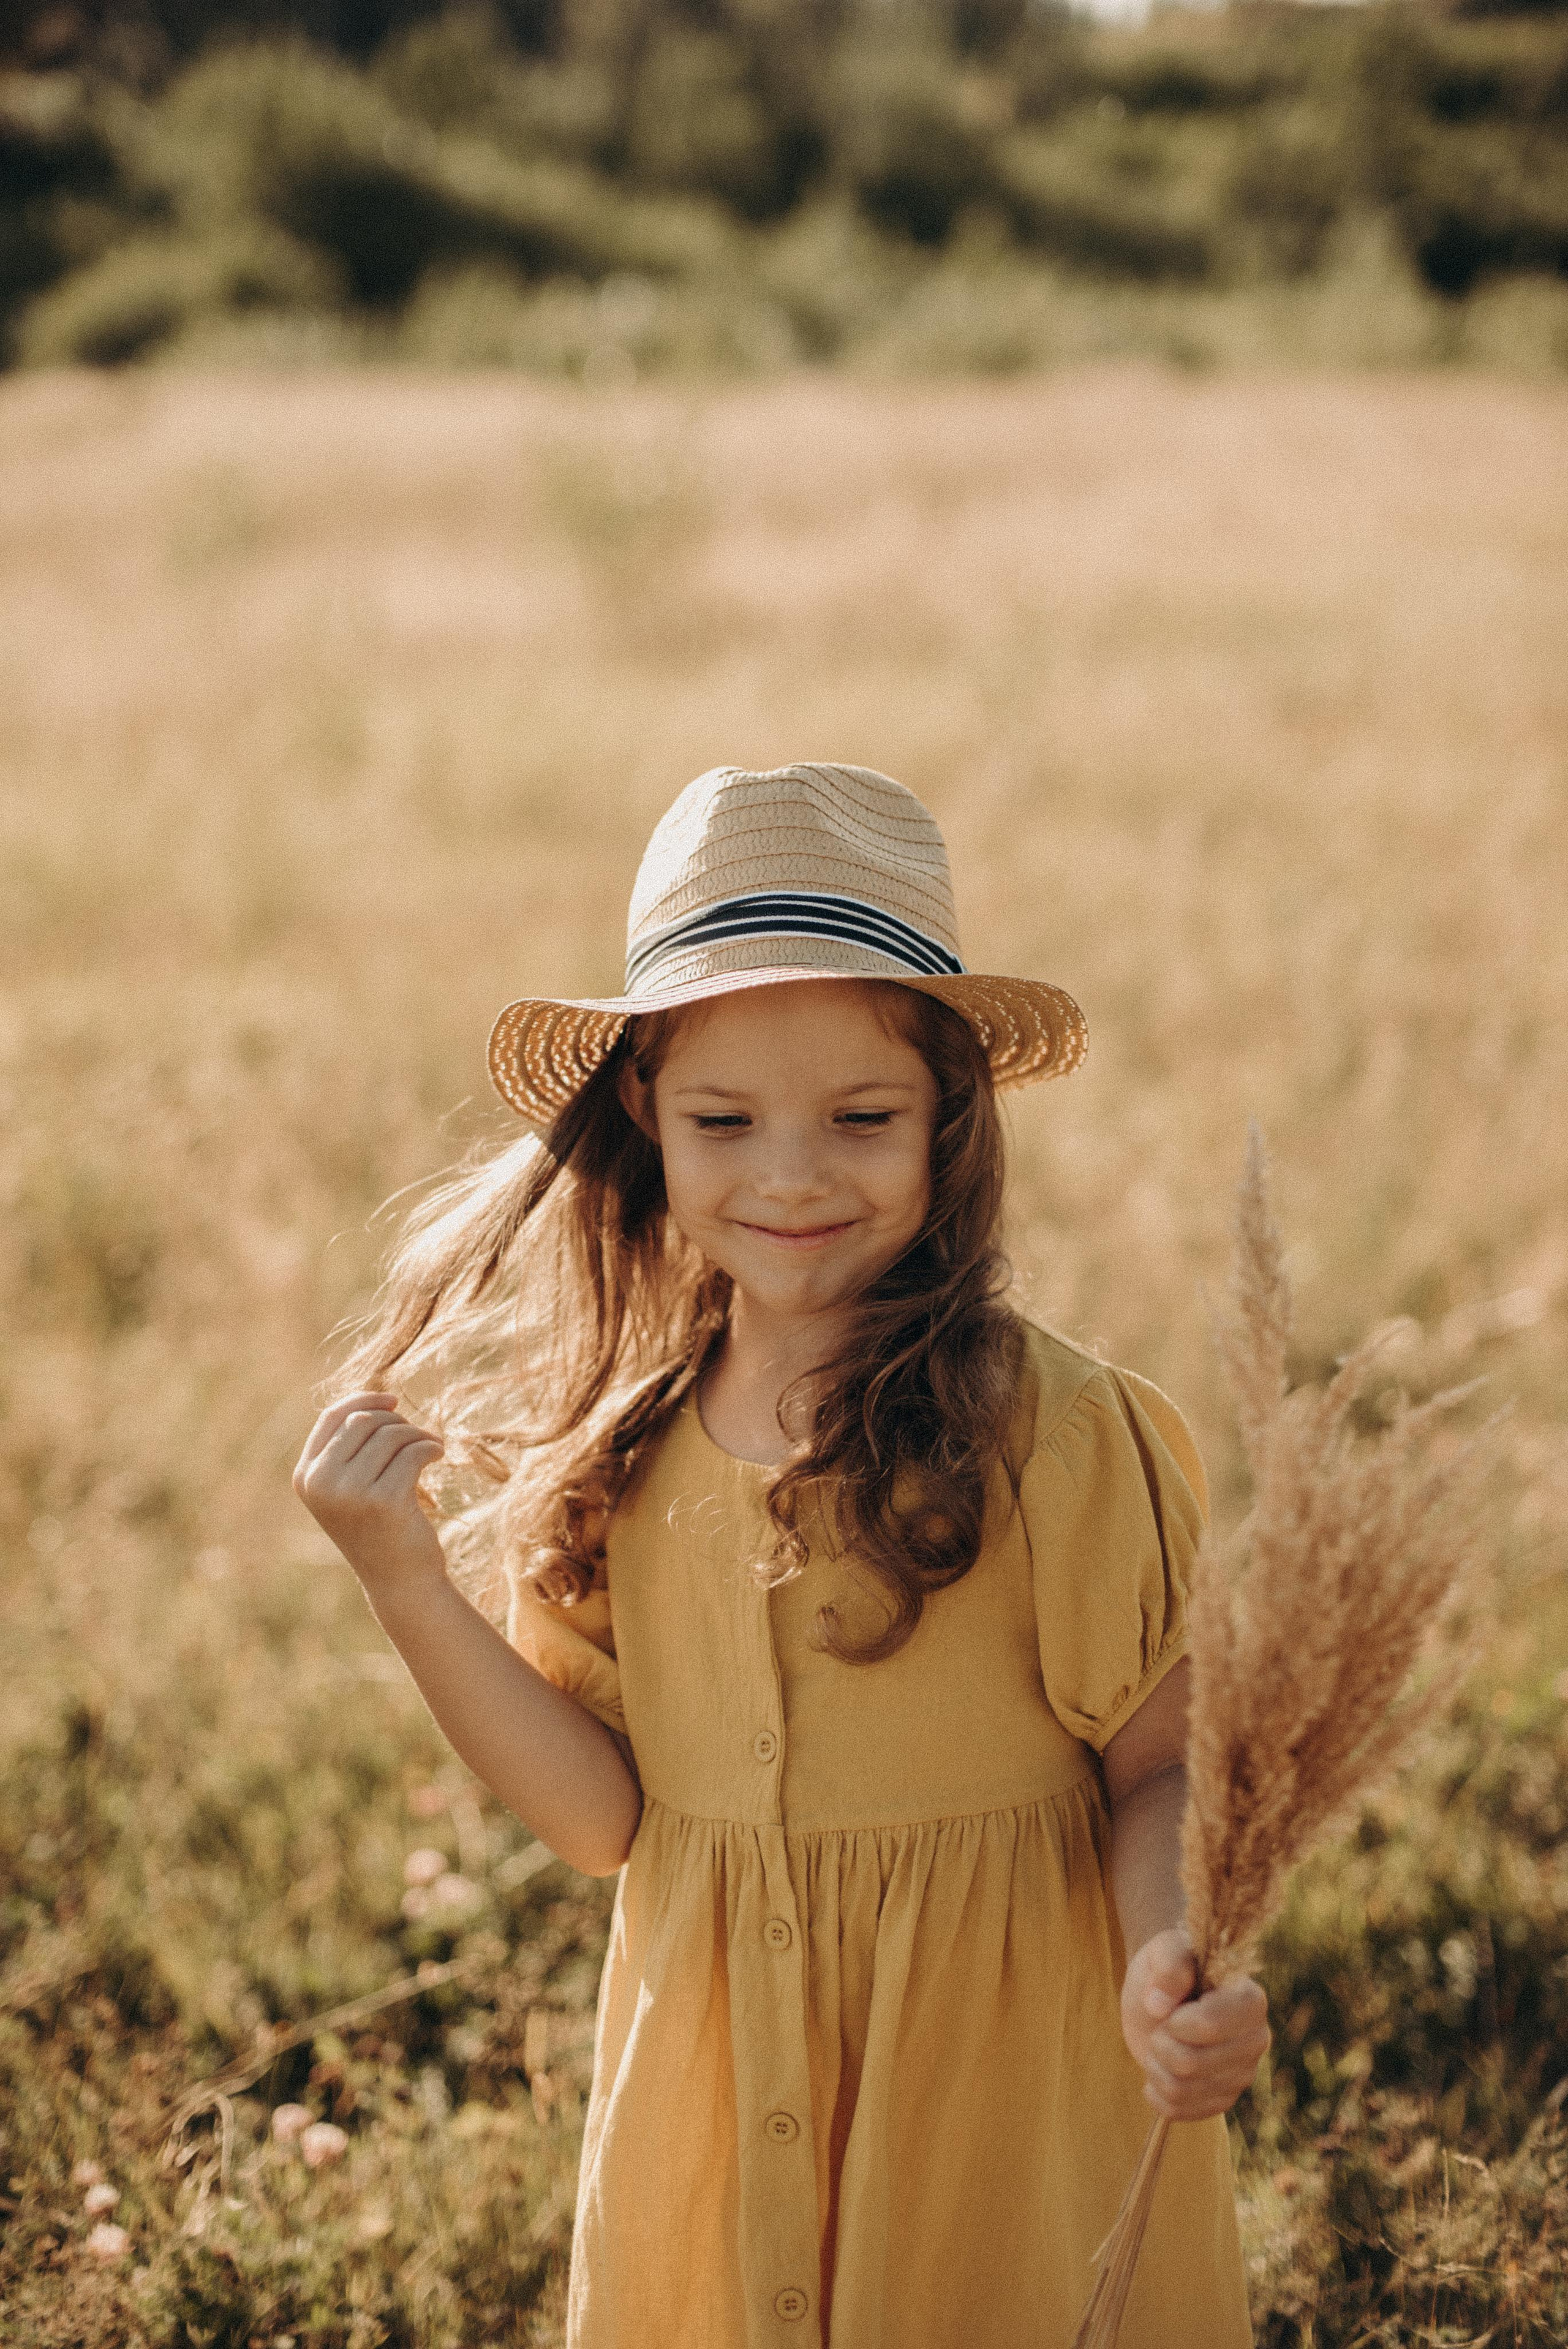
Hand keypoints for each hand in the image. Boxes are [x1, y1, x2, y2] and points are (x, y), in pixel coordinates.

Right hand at [293, 1390, 446, 1590]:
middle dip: (396, 1421)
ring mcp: (350, 1494)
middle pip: (364, 1421)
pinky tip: (438, 1455)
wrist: (399, 1580)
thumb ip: (351, 1449)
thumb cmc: (380, 1527)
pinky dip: (431, 1448)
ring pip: (391, 1435)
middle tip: (418, 1437)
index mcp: (306, 1477)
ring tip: (431, 1448)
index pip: (332, 1417)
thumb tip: (379, 1400)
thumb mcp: (352, 1487)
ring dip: (418, 1435)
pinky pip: (413, 1453)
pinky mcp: (384, 1502)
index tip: (393, 1400)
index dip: (365, 1400)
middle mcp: (321, 1484)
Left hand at [1120, 1927, 1269, 2122]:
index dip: (1175, 2021)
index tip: (1165, 2006)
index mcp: (1250, 2000)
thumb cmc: (1169, 1969)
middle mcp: (1255, 2040)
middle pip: (1192, 2063)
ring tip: (1160, 2043)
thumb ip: (1169, 1965)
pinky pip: (1179, 2111)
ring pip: (1182, 2090)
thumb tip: (1159, 2004)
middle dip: (1161, 2042)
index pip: (1210, 2026)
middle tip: (1161, 2024)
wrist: (1165, 1997)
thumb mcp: (1164, 1950)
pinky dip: (1156, 2091)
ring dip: (1155, 2065)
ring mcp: (1242, 2074)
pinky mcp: (1223, 2099)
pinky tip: (1159, 2069)